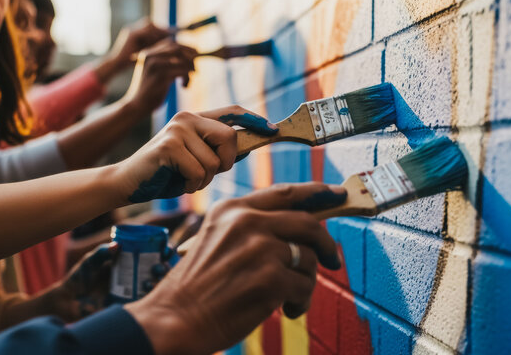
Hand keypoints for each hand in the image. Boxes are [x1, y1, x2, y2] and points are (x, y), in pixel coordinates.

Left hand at [52, 242, 173, 321]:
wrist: (69, 301)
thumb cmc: (79, 278)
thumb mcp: (90, 262)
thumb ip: (101, 253)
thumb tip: (117, 246)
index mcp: (126, 261)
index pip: (149, 252)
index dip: (161, 250)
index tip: (165, 248)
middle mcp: (133, 274)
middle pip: (156, 268)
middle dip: (164, 265)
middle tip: (160, 266)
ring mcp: (132, 289)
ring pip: (155, 283)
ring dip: (159, 279)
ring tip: (152, 278)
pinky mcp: (128, 304)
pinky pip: (145, 299)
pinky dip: (150, 293)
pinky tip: (147, 288)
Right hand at [109, 19, 170, 68]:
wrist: (116, 64)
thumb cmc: (130, 62)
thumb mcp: (144, 52)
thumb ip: (153, 46)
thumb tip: (168, 45)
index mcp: (136, 31)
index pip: (151, 26)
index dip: (161, 30)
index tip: (171, 37)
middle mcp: (132, 27)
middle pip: (151, 23)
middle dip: (161, 30)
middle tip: (171, 37)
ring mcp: (131, 29)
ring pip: (149, 25)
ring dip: (158, 32)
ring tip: (165, 41)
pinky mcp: (131, 34)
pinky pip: (145, 31)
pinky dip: (153, 37)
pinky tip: (159, 44)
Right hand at [115, 106, 276, 203]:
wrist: (126, 183)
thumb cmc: (165, 174)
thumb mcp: (196, 161)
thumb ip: (217, 152)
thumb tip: (250, 147)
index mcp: (196, 118)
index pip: (233, 111)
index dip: (255, 120)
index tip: (273, 130)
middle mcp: (187, 117)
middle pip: (231, 138)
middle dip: (226, 163)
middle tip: (206, 173)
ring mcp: (177, 129)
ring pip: (215, 161)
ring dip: (204, 180)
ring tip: (186, 178)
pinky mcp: (169, 145)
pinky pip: (199, 172)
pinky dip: (192, 185)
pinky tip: (177, 182)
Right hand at [124, 40, 197, 114]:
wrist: (137, 105)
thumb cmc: (150, 91)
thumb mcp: (157, 72)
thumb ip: (167, 63)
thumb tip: (190, 56)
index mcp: (148, 53)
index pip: (171, 43)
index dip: (185, 48)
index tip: (194, 56)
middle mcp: (150, 55)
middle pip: (178, 48)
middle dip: (190, 57)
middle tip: (195, 69)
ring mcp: (155, 65)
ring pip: (182, 59)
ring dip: (190, 69)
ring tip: (187, 80)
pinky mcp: (161, 76)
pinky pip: (182, 71)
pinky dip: (187, 77)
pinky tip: (184, 86)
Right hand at [125, 182, 346, 354]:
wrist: (173, 319)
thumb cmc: (196, 287)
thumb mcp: (216, 240)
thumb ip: (251, 229)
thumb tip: (298, 232)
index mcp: (231, 209)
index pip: (284, 193)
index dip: (316, 192)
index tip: (336, 193)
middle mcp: (247, 222)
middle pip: (307, 224)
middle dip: (326, 244)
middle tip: (333, 260)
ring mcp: (260, 249)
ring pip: (308, 259)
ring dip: (306, 282)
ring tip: (289, 300)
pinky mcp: (271, 279)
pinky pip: (305, 287)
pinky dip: (300, 302)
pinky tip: (285, 310)